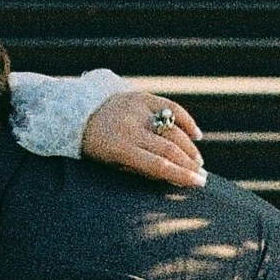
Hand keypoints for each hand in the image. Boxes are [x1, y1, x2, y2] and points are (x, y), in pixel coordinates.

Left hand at [83, 89, 204, 188]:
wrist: (77, 114)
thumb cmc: (97, 148)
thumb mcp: (112, 164)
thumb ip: (142, 169)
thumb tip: (174, 176)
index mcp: (120, 147)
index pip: (159, 164)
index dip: (181, 175)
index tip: (199, 183)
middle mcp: (130, 126)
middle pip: (170, 147)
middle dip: (189, 163)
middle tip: (202, 175)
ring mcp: (137, 109)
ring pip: (174, 128)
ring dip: (189, 147)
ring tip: (198, 161)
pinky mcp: (142, 96)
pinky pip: (171, 107)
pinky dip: (186, 121)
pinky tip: (196, 135)